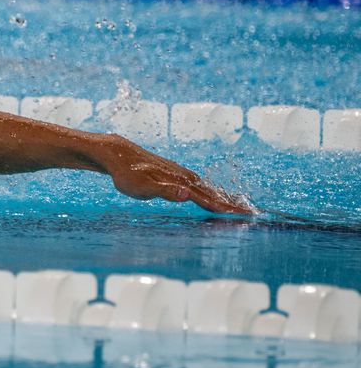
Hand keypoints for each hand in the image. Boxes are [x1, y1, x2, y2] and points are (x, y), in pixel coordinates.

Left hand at [99, 135, 254, 214]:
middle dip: (230, 203)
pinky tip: (209, 192)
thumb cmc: (127, 174)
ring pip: (206, 186)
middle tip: (250, 212)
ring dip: (222, 196)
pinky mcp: (173, 172)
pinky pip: (197, 183)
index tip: (242, 215)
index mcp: (179, 182)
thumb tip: (188, 194)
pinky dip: (208, 189)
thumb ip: (166, 192)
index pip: (206, 198)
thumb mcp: (142, 187)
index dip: (223, 207)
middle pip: (211, 192)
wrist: (118, 153)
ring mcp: (179, 173)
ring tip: (236, 204)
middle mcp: (183, 176)